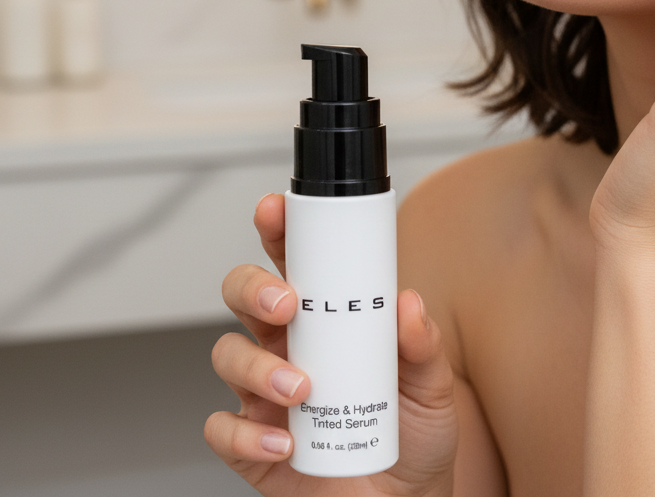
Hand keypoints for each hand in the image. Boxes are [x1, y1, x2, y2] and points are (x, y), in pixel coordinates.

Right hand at [205, 193, 457, 496]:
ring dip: (257, 366)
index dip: (278, 230)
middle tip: (286, 305)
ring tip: (301, 388)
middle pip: (242, 295)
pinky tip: (286, 440)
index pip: (294, 261)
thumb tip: (408, 304)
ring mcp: (264, 394)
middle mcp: (287, 346)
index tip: (276, 210)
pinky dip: (247, 433)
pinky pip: (222, 428)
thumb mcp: (433, 385)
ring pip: (227, 354)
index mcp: (326, 318)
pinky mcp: (253, 443)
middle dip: (252, 288)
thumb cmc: (413, 436)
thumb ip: (424, 344)